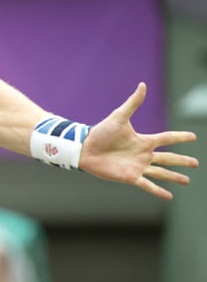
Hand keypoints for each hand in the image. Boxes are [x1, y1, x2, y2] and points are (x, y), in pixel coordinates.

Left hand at [79, 82, 198, 199]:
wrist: (85, 148)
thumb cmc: (100, 132)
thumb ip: (133, 103)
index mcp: (142, 140)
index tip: (194, 137)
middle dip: (182, 161)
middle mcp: (142, 154)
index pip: (166, 138)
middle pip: (168, 158)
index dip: (180, 137)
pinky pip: (148, 185)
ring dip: (174, 176)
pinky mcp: (130, 177)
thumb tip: (142, 85)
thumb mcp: (119, 117)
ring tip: (186, 180)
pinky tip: (169, 196)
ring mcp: (137, 166)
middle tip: (196, 163)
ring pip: (161, 172)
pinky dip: (159, 191)